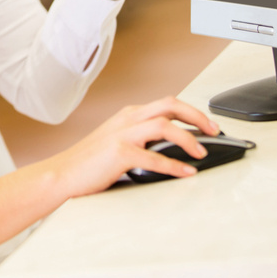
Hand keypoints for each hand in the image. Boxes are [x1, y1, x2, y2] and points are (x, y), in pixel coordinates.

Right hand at [53, 96, 219, 198]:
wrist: (62, 173)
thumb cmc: (89, 162)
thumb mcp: (117, 141)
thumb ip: (141, 138)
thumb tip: (172, 145)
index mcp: (128, 115)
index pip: (167, 104)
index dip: (192, 112)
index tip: (208, 125)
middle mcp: (127, 119)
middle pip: (170, 105)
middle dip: (197, 116)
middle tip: (214, 131)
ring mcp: (122, 134)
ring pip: (164, 126)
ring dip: (189, 138)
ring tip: (202, 153)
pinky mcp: (119, 153)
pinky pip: (154, 158)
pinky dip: (175, 165)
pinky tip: (187, 172)